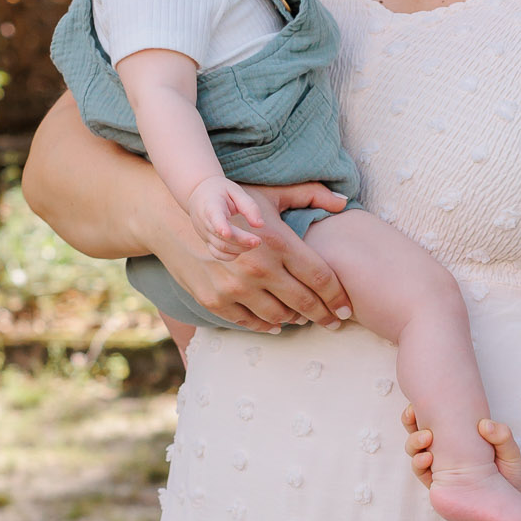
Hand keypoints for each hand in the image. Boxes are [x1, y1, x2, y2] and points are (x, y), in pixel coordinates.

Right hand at [147, 186, 352, 330]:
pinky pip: (250, 322)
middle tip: (334, 323)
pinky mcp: (216, 301)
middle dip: (324, 316)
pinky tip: (278, 323)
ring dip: (296, 320)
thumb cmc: (230, 204)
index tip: (348, 310)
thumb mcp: (269, 195)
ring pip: (278, 317)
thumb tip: (344, 203)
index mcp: (277, 243)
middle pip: (303, 303)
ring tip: (305, 318)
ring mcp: (235, 288)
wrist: (173, 218)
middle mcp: (259, 269)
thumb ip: (310, 196)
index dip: (338, 298)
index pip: (320, 278)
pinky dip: (268, 325)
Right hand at [186, 175, 267, 256]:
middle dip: (241, 241)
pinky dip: (231, 255)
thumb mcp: (235, 191)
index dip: (220, 226)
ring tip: (255, 243)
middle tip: (258, 241)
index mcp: (211, 205)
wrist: (197, 194)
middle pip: (221, 236)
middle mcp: (204, 221)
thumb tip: (260, 225)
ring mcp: (204, 233)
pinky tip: (242, 248)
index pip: (214, 217)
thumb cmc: (220, 191)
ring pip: (220, 247)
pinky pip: (217, 254)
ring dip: (240, 248)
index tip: (227, 233)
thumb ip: (249, 206)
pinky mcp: (206, 241)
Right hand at [401, 408, 520, 494]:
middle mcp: (445, 451)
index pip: (438, 420)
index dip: (426, 409)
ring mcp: (439, 468)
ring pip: (415, 451)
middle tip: (413, 413)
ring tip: (427, 437)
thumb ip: (503, 437)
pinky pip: (420, 472)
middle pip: (419, 432)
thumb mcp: (511, 454)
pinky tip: (427, 459)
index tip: (421, 400)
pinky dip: (419, 463)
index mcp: (460, 438)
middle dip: (410, 421)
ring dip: (414, 441)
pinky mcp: (437, 485)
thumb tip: (484, 424)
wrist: (508, 510)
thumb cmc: (510, 479)